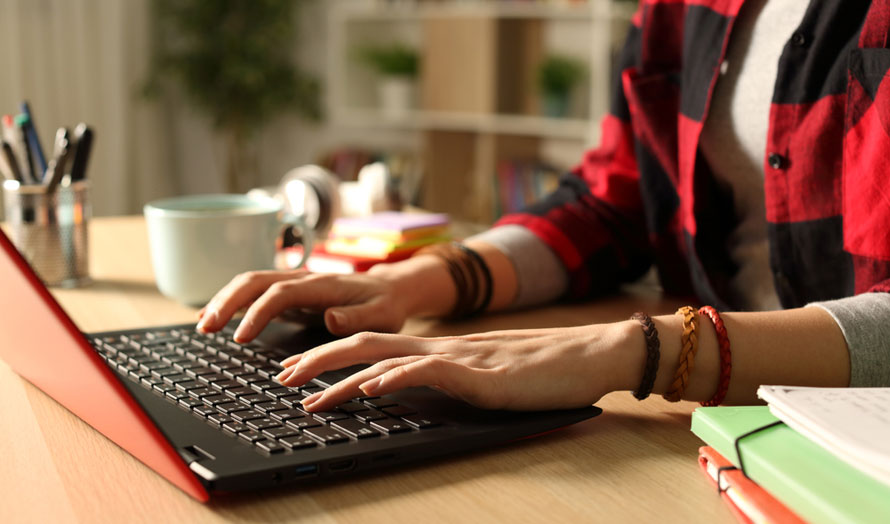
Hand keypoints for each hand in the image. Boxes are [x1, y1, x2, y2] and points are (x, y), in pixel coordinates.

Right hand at [196, 269, 409, 341]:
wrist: (390, 290)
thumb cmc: (385, 306)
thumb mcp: (381, 316)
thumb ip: (357, 318)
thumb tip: (331, 317)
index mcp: (322, 285)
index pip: (281, 293)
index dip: (257, 312)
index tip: (241, 337)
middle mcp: (303, 279)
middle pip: (256, 281)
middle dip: (228, 301)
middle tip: (206, 327)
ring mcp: (294, 284)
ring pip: (251, 283)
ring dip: (224, 300)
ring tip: (202, 325)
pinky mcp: (290, 294)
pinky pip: (255, 293)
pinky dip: (231, 302)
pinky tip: (212, 317)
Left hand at [276, 322, 639, 411]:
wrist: (586, 355)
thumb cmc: (541, 372)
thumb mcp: (484, 377)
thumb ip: (450, 380)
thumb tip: (414, 391)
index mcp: (439, 350)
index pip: (375, 346)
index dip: (332, 355)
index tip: (299, 369)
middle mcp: (440, 347)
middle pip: (365, 343)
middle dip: (317, 358)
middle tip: (281, 377)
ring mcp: (457, 357)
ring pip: (385, 356)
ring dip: (339, 373)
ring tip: (305, 390)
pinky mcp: (477, 373)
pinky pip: (425, 372)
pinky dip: (392, 379)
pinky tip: (367, 390)